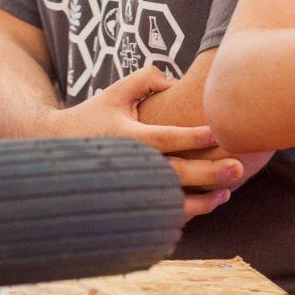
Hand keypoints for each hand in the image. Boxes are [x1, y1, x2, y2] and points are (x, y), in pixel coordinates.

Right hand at [50, 70, 242, 215]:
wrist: (57, 148)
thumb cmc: (93, 115)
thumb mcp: (115, 91)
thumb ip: (146, 79)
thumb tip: (176, 82)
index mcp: (128, 136)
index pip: (166, 138)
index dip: (194, 136)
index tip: (219, 131)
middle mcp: (130, 165)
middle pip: (174, 174)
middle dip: (208, 172)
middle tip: (237, 167)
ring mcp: (128, 187)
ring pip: (169, 201)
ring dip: (201, 201)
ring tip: (225, 195)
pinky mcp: (126, 202)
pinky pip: (157, 215)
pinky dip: (181, 215)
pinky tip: (203, 207)